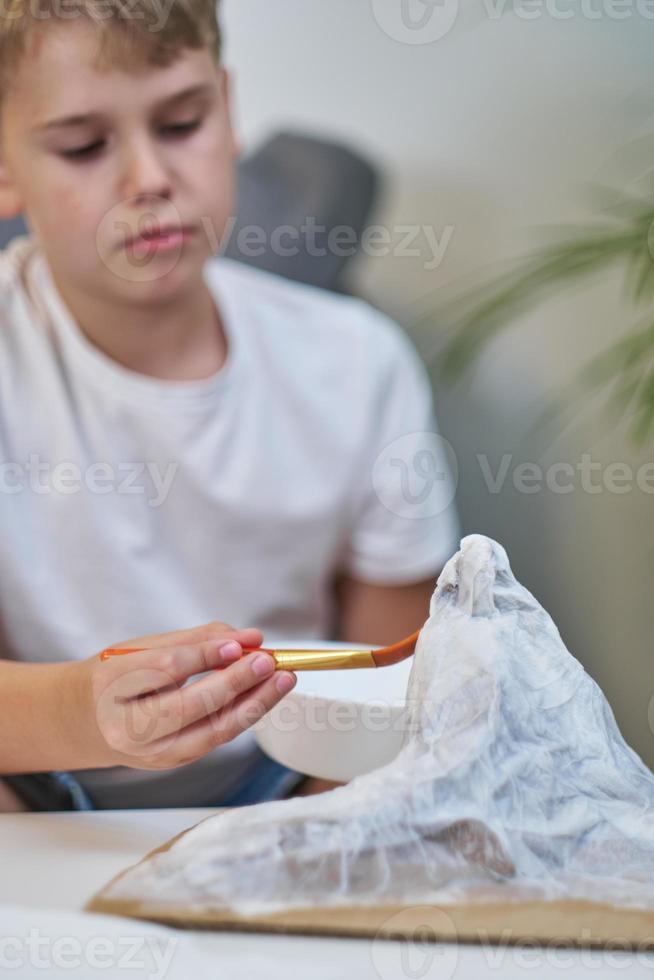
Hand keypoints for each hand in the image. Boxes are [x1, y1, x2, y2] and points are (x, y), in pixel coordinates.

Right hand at [71, 621, 295, 770]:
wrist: (83, 721)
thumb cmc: (116, 677)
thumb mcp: (142, 648)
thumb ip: (197, 640)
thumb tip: (250, 637)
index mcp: (111, 686)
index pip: (165, 670)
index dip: (205, 657)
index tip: (239, 643)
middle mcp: (126, 727)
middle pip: (189, 707)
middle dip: (234, 683)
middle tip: (268, 661)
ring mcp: (149, 752)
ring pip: (210, 732)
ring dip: (253, 705)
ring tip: (281, 680)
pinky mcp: (172, 763)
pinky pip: (214, 739)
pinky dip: (242, 716)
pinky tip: (264, 695)